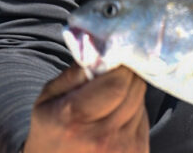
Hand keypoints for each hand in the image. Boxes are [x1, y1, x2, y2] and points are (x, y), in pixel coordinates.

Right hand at [23, 64, 148, 152]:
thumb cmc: (50, 132)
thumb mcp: (48, 99)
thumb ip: (74, 73)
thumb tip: (101, 50)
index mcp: (74, 118)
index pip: (118, 82)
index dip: (120, 66)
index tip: (116, 59)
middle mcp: (101, 138)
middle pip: (135, 89)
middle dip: (128, 75)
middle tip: (116, 74)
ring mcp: (122, 149)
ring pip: (141, 101)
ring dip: (131, 93)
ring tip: (110, 100)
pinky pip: (145, 118)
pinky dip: (134, 111)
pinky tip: (116, 117)